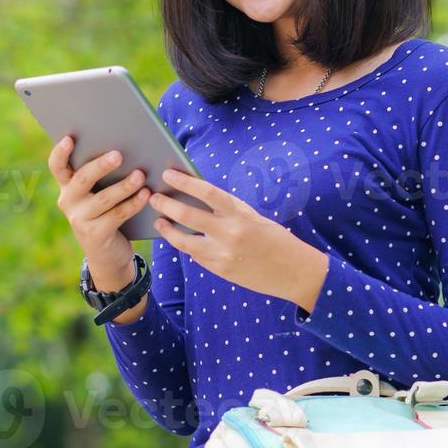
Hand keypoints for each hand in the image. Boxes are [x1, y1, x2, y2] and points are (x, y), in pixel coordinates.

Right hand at [47, 134, 149, 285]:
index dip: (60, 153)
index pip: (57, 166)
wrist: (108, 255)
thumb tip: (126, 150)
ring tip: (140, 175)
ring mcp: (80, 219)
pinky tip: (146, 195)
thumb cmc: (107, 213)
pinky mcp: (95, 234)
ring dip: (124, 186)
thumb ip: (103, 176)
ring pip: (103, 198)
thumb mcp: (99, 194)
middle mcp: (68, 201)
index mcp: (67, 186)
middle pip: (83, 179)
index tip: (70, 138)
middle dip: (101, 166)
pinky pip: (117, 215)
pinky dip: (133, 204)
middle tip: (119, 155)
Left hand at [149, 168, 327, 311]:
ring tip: (159, 221)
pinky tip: (179, 238)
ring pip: (182, 241)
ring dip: (167, 230)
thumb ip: (228, 211)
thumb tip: (197, 199)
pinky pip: (195, 256)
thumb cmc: (275, 240)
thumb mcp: (254, 218)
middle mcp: (230, 234)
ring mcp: (223, 255)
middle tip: (153, 197)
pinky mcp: (220, 271)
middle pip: (187, 216)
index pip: (207, 192)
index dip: (184, 182)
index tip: (168, 174)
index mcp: (241, 214)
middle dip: (166, 205)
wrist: (295, 273)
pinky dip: (185, 245)